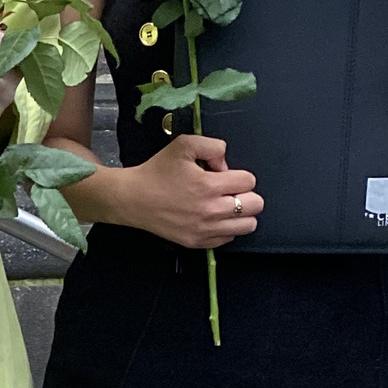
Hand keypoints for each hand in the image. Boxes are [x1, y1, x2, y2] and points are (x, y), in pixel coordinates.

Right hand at [118, 132, 262, 248]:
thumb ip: (213, 146)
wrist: (132, 198)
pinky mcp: (197, 242)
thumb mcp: (183, 145)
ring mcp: (204, 229)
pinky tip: (212, 218)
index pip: (249, 181)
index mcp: (209, 185)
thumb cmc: (156, 171)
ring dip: (241, 213)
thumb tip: (225, 165)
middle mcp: (210, 210)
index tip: (222, 176)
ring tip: (225, 206)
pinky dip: (226, 228)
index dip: (238, 175)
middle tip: (228, 191)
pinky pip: (229, 238)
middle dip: (245, 194)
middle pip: (256, 205)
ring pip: (248, 225)